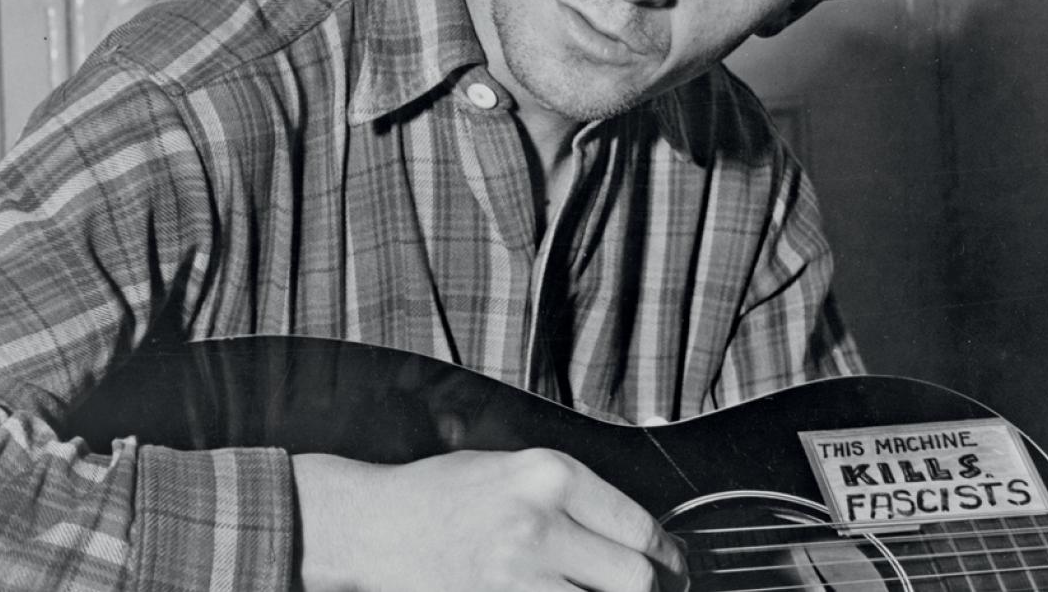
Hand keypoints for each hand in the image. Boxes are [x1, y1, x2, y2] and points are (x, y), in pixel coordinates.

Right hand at [293, 448, 686, 590]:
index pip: (638, 527)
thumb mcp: (517, 468)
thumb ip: (576, 498)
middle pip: (633, 578)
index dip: (667, 555)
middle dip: (654, 589)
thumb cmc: (445, 493)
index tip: (672, 563)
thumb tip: (636, 535)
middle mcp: (538, 524)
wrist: (375, 524)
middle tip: (658, 589)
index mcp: (550, 476)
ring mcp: (515, 574)